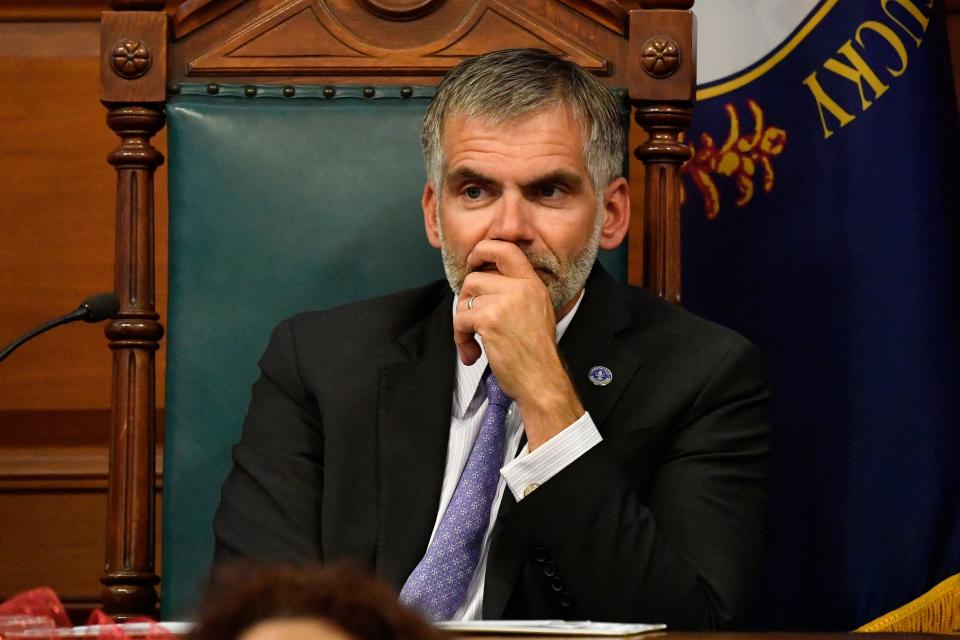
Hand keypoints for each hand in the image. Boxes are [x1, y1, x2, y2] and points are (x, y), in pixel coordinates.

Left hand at [454, 240, 583, 448]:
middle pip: (475, 277)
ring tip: (473, 341)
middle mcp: (521, 288)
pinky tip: (472, 352)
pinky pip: (460, 320)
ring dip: (462, 323)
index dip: (483, 250)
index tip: (473, 261)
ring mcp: (505, 302)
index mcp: (533, 284)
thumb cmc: (536, 354)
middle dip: (466, 298)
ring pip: (465, 298)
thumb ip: (516, 293)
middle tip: (469, 318)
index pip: (506, 248)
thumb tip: (483, 282)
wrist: (542, 380)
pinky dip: (460, 339)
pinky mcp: (490, 319)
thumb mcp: (536, 312)